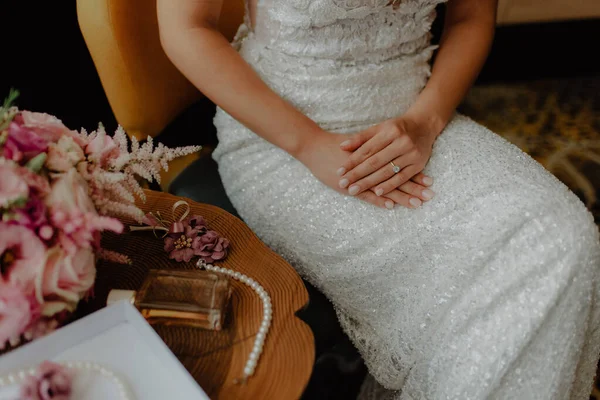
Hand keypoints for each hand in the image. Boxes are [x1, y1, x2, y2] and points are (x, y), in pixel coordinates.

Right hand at [295, 131, 429, 208]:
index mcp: (377, 156)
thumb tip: (390, 152)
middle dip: (415, 188)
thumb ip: (374, 150)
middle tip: (430, 195)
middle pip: (398, 178)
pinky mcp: (350, 185)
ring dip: (402, 197)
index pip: (400, 167)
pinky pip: (367, 194)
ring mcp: (361, 177)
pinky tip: (391, 205)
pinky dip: (379, 199)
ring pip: (386, 188)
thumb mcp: (359, 145)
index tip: (430, 182)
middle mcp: (372, 166)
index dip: (415, 175)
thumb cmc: (336, 145)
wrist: (315, 146)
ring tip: (417, 204)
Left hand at [336, 116, 436, 206]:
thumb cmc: (397, 128)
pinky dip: (389, 186)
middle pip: (375, 162)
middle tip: (343, 184)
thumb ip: (361, 138)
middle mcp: (401, 142)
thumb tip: (341, 146)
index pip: (367, 149)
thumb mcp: (379, 128)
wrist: (424, 126)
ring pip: (386, 171)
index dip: (352, 161)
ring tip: (354, 190)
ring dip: (369, 183)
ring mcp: (411, 154)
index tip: (339, 171)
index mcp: (389, 131)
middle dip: (357, 174)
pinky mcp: (418, 165)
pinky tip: (376, 193)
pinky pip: (401, 178)